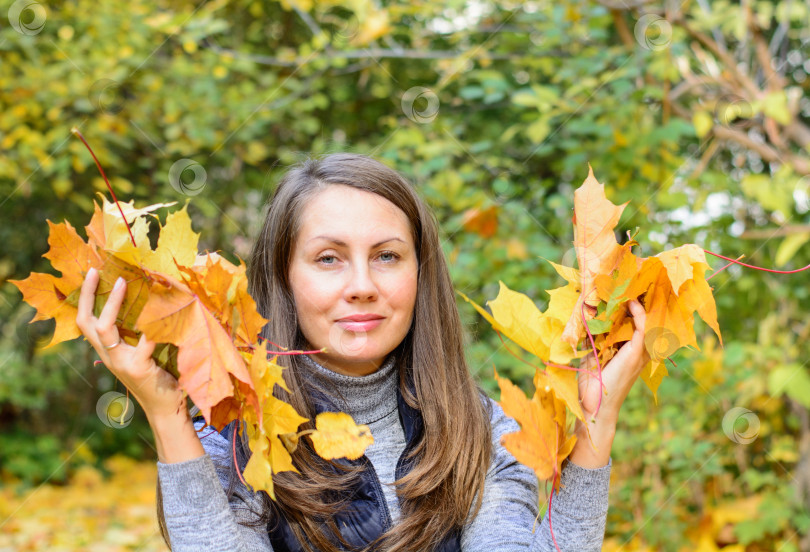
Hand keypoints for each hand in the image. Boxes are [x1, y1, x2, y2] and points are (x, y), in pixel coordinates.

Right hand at [76, 267, 186, 422]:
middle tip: (97, 272)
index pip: (86, 322)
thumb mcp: (142, 353)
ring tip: (124, 283)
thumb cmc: (157, 376)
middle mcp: (109, 356)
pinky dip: (150, 327)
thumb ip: (138, 334)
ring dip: (113, 304)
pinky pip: (142, 342)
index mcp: (108, 351)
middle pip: (88, 323)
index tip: (92, 273)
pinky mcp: (138, 368)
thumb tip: (148, 300)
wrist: (165, 408)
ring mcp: (121, 363)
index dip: (86, 298)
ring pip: (105, 329)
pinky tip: (161, 310)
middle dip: (90, 295)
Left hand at [568, 299, 650, 467]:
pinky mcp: (635, 354)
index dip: (634, 304)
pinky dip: (638, 313)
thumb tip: (581, 317)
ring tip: (633, 284)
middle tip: (634, 279)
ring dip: (641, 302)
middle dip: (643, 298)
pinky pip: (642, 328)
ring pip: (648, 320)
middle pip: (647, 318)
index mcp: (629, 349)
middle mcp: (638, 349)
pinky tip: (630, 301)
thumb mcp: (589, 355)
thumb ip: (589, 338)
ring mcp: (639, 352)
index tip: (625, 286)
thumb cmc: (590, 385)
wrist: (593, 407)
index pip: (637, 322)